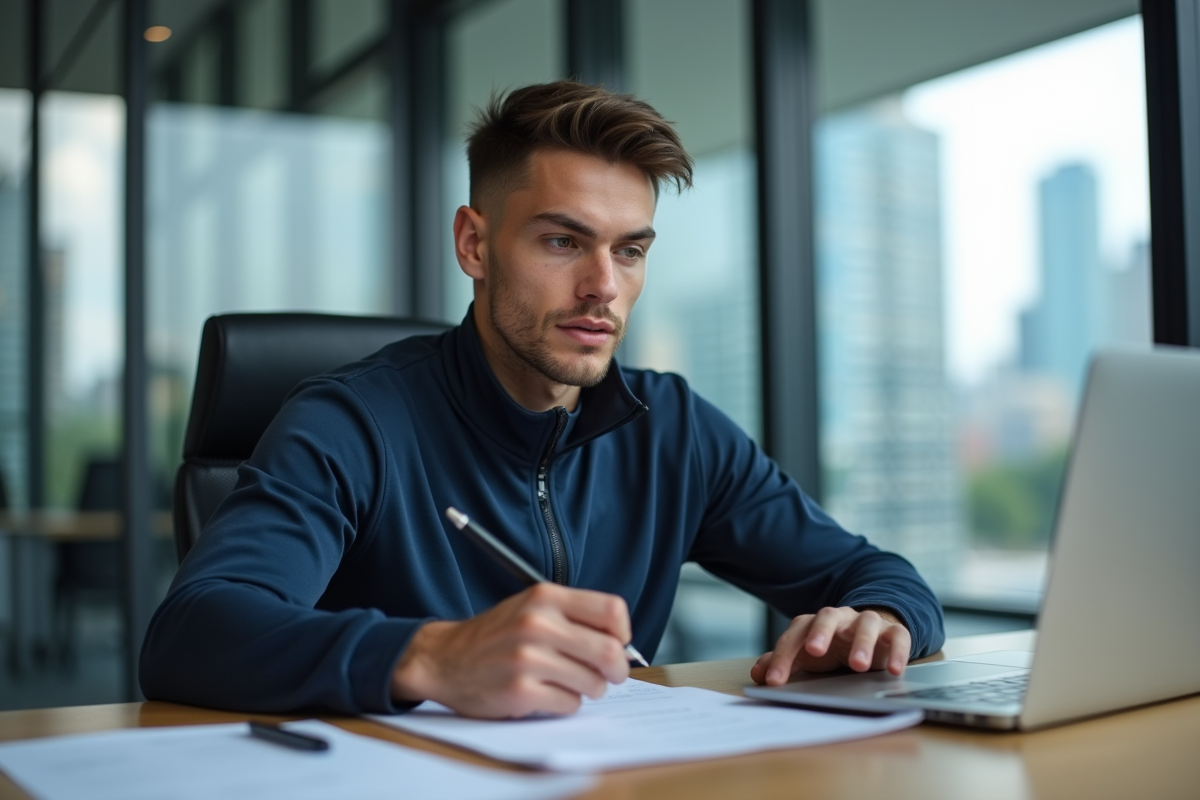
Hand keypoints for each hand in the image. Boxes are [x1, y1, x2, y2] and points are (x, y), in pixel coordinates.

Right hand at [390, 583, 631, 717]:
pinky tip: (547, 693)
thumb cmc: (497, 635)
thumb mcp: (532, 608)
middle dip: (616, 670)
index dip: (623, 632)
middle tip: (609, 675)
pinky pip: (570, 704)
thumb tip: (623, 647)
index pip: (611, 611)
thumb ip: (574, 618)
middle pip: (609, 651)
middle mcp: (538, 624)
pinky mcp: (520, 691)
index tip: (618, 643)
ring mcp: (528, 658)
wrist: (444, 659)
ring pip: (593, 682)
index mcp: (545, 597)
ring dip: (589, 688)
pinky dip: (566, 703)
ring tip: (568, 682)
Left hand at [750, 607, 910, 686]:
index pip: (794, 635)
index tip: (774, 681)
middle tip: (814, 651)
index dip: (783, 657)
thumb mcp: (807, 656)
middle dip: (820, 633)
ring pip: (865, 623)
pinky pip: (898, 636)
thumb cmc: (833, 647)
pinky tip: (893, 670)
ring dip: (862, 642)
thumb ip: (783, 661)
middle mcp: (840, 619)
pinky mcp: (893, 631)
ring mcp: (867, 622)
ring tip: (858, 666)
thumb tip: (758, 673)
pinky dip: (897, 651)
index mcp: (813, 624)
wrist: (870, 633)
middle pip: (827, 617)